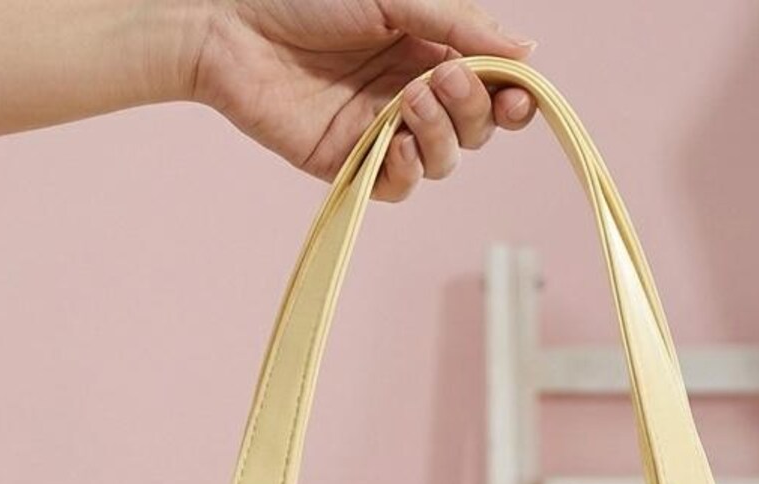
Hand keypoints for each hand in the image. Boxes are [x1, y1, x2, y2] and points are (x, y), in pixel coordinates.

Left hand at [188, 0, 538, 200]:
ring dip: (441, 135)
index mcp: (428, 49)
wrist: (231, 26)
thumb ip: (460, 24)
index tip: (517, 97)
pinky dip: (409, 170)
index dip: (511, 97)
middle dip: (471, 108)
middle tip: (439, 77)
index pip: (490, 85)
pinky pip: (400, 186)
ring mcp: (382, 131)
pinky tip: (398, 145)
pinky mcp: (351, 164)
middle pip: (475, 128)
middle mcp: (411, 92)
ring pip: (444, 160)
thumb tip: (527, 49)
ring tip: (409, 99)